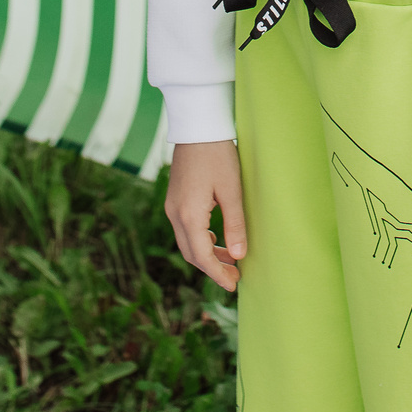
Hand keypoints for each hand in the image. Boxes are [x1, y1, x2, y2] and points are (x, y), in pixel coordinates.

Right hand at [165, 140, 247, 290]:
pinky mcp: (175, 198)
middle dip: (212, 268)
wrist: (197, 126)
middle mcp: (175, 214)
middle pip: (191, 253)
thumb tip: (238, 255)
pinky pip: (185, 229)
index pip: (202, 256)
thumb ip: (235, 224)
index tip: (233, 286)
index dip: (218, 274)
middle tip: (235, 277)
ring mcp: (172, 206)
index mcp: (189, 215)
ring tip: (230, 259)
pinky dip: (200, 240)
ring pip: (187, 242)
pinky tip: (217, 237)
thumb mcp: (232, 190)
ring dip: (207, 254)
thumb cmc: (218, 154)